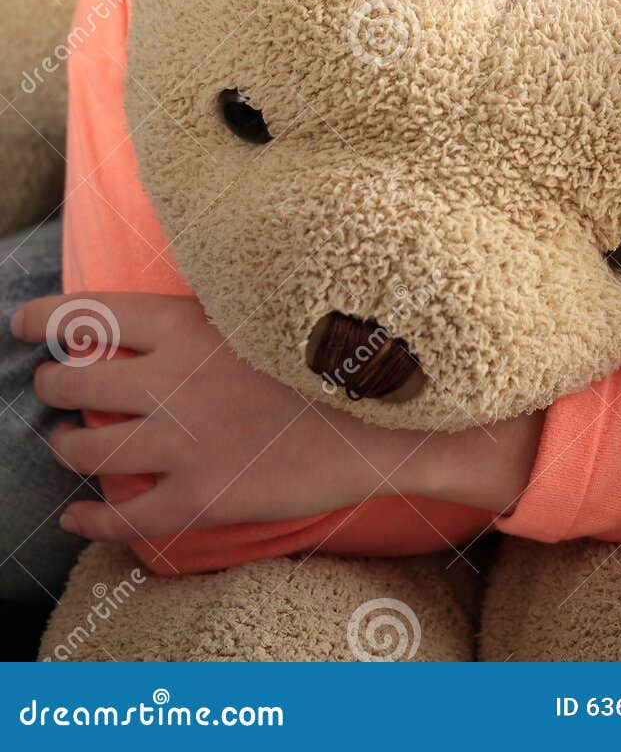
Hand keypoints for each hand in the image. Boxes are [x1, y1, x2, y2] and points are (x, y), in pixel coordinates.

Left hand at [10, 293, 543, 541]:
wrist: (386, 414)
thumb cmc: (332, 349)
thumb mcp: (267, 303)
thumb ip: (213, 302)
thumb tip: (179, 297)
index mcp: (187, 323)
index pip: (89, 313)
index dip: (44, 318)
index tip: (23, 322)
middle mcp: (171, 380)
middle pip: (74, 381)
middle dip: (52, 384)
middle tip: (52, 385)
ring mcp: (182, 442)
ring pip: (87, 448)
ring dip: (66, 447)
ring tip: (66, 444)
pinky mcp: (201, 496)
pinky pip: (125, 517)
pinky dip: (92, 522)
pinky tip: (79, 520)